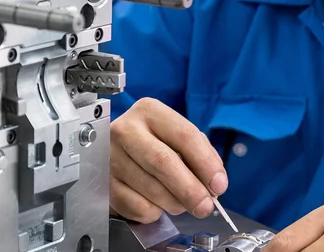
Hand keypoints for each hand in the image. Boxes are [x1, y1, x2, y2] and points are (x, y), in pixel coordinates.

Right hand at [109, 98, 227, 222]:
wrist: (117, 153)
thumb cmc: (154, 144)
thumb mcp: (179, 138)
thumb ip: (201, 155)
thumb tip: (214, 185)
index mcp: (149, 111)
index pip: (184, 135)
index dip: (205, 163)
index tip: (219, 184)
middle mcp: (126, 130)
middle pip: (163, 162)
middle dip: (190, 189)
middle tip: (205, 206)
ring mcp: (111, 157)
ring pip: (151, 188)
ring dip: (174, 203)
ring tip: (182, 203)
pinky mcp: (104, 184)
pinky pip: (136, 206)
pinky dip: (154, 212)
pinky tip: (155, 203)